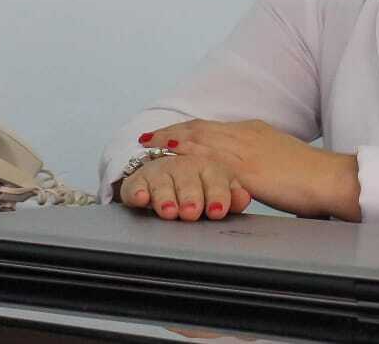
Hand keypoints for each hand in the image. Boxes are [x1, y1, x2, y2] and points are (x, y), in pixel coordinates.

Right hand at [117, 154, 252, 220]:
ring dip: (165, 196)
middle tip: (191, 212)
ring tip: (168, 211)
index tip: (218, 210)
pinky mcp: (138, 180)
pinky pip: (134, 184)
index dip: (217, 193)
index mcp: (208, 166)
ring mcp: (160, 172)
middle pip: (187, 178)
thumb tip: (244, 198)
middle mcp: (183, 167)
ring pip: (162, 182)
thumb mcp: (221, 190)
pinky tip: (141, 198)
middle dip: (190, 195)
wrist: (169, 173)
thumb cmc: (199, 185)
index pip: (215, 176)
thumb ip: (233, 195)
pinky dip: (137, 191)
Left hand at [139, 119, 361, 220]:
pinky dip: (187, 159)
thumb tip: (248, 171)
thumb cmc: (311, 177)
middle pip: (199, 130)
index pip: (211, 127)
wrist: (330, 179)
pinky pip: (207, 161)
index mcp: (253, 132)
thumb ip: (259, 162)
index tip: (167, 134)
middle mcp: (245, 135)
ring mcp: (243, 150)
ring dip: (172, 142)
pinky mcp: (244, 169)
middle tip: (146, 138)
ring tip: (148, 146)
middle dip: (171, 133)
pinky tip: (171, 161)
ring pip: (199, 140)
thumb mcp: (280, 161)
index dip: (186, 130)